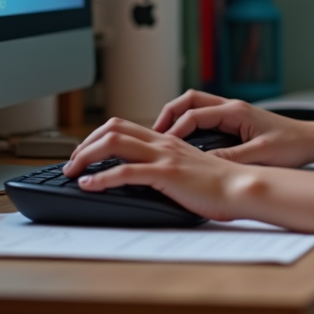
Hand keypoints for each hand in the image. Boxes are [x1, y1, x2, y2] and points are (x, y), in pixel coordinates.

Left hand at [63, 117, 253, 220]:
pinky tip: (88, 186)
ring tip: (72, 172)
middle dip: (84, 144)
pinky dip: (100, 178)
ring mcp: (163, 156)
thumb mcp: (188, 170)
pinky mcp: (166, 174)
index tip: (84, 153)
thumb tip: (146, 179)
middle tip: (71, 163)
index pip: (123, 126)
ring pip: (113, 143)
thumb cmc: (221, 184)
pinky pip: (125, 172)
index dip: (97, 136)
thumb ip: (168, 167)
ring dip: (85, 157)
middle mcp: (162, 143)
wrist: (242, 187)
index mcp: (167, 140)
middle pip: (112, 128)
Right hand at [152, 89, 313, 167]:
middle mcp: (232, 106)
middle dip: (168, 115)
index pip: (194, 114)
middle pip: (189, 101)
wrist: (313, 140)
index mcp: (236, 111)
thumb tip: (205, 163)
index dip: (175, 130)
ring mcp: (233, 112)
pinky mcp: (236, 120)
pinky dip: (190, 124)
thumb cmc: (292, 145)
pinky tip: (185, 142)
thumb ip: (233, 158)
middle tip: (153, 134)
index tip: (163, 145)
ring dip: (177, 118)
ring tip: (162, 137)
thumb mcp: (261, 154)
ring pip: (196, 106)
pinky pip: (205, 116)